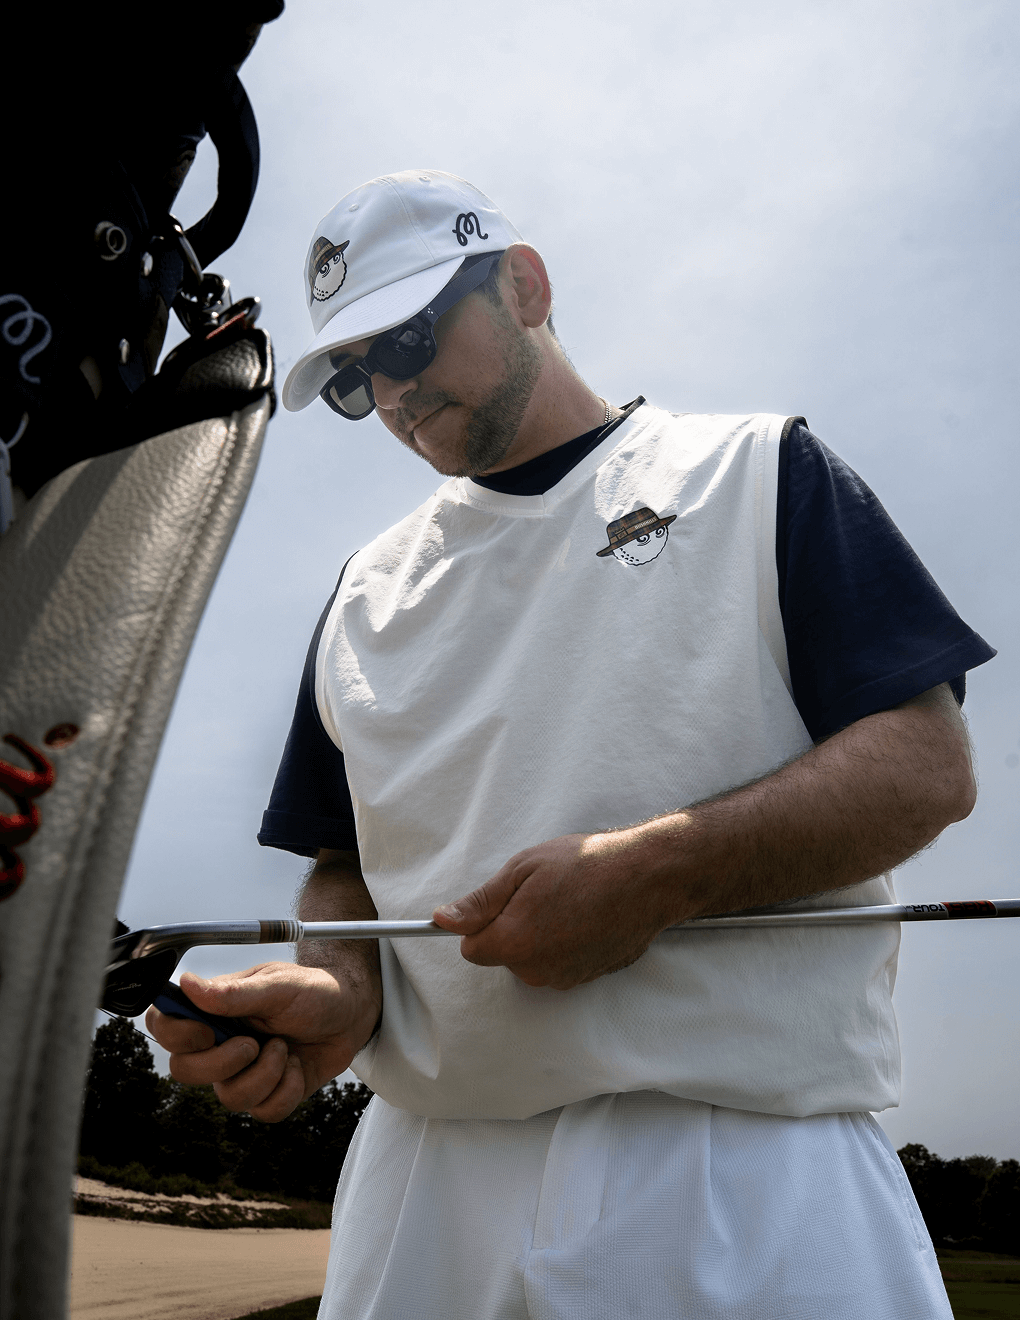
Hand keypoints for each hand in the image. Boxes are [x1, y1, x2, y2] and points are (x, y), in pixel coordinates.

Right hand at [145, 961, 379, 1121]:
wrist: (352, 1012)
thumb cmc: (314, 990)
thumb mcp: (277, 985)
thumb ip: (233, 992)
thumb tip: (188, 984)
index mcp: (215, 1009)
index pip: (165, 1025)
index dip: (175, 1035)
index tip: (208, 1031)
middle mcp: (221, 1042)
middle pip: (185, 1070)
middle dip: (222, 1063)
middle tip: (254, 1043)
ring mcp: (243, 1071)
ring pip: (228, 1097)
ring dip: (264, 1074)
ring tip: (285, 1048)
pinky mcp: (269, 1093)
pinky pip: (263, 1112)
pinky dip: (286, 1091)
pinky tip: (297, 1066)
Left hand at [432, 828, 678, 989]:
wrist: (648, 877)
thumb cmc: (587, 865)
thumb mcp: (524, 869)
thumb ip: (480, 902)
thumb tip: (443, 920)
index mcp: (515, 942)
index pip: (471, 948)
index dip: (482, 921)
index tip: (506, 898)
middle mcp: (537, 970)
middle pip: (502, 955)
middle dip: (511, 926)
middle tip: (542, 893)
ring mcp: (565, 978)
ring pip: (530, 959)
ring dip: (539, 935)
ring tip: (568, 902)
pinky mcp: (586, 978)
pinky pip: (557, 963)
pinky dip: (563, 944)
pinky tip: (584, 917)